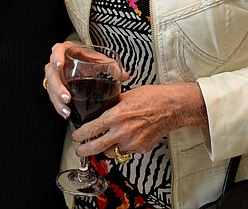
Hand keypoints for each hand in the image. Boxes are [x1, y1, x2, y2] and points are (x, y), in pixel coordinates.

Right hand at [44, 41, 130, 119]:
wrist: (83, 63)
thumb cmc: (90, 59)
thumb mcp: (99, 59)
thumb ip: (110, 65)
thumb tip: (126, 76)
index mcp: (66, 51)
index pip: (56, 50)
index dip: (56, 57)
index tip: (60, 66)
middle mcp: (57, 62)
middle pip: (50, 73)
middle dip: (57, 86)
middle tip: (67, 98)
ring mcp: (54, 75)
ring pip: (49, 87)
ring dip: (57, 100)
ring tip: (67, 111)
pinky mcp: (55, 87)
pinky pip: (53, 97)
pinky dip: (58, 106)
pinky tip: (66, 114)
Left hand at [70, 82, 207, 157]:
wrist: (172, 107)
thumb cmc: (151, 98)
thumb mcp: (125, 96)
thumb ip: (111, 105)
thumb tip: (100, 109)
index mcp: (116, 116)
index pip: (91, 129)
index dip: (80, 135)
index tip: (76, 137)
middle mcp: (123, 132)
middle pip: (97, 147)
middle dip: (85, 150)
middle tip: (79, 150)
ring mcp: (132, 142)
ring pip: (112, 152)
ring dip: (107, 148)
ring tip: (107, 140)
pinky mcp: (141, 149)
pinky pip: (126, 151)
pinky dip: (123, 146)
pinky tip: (127, 137)